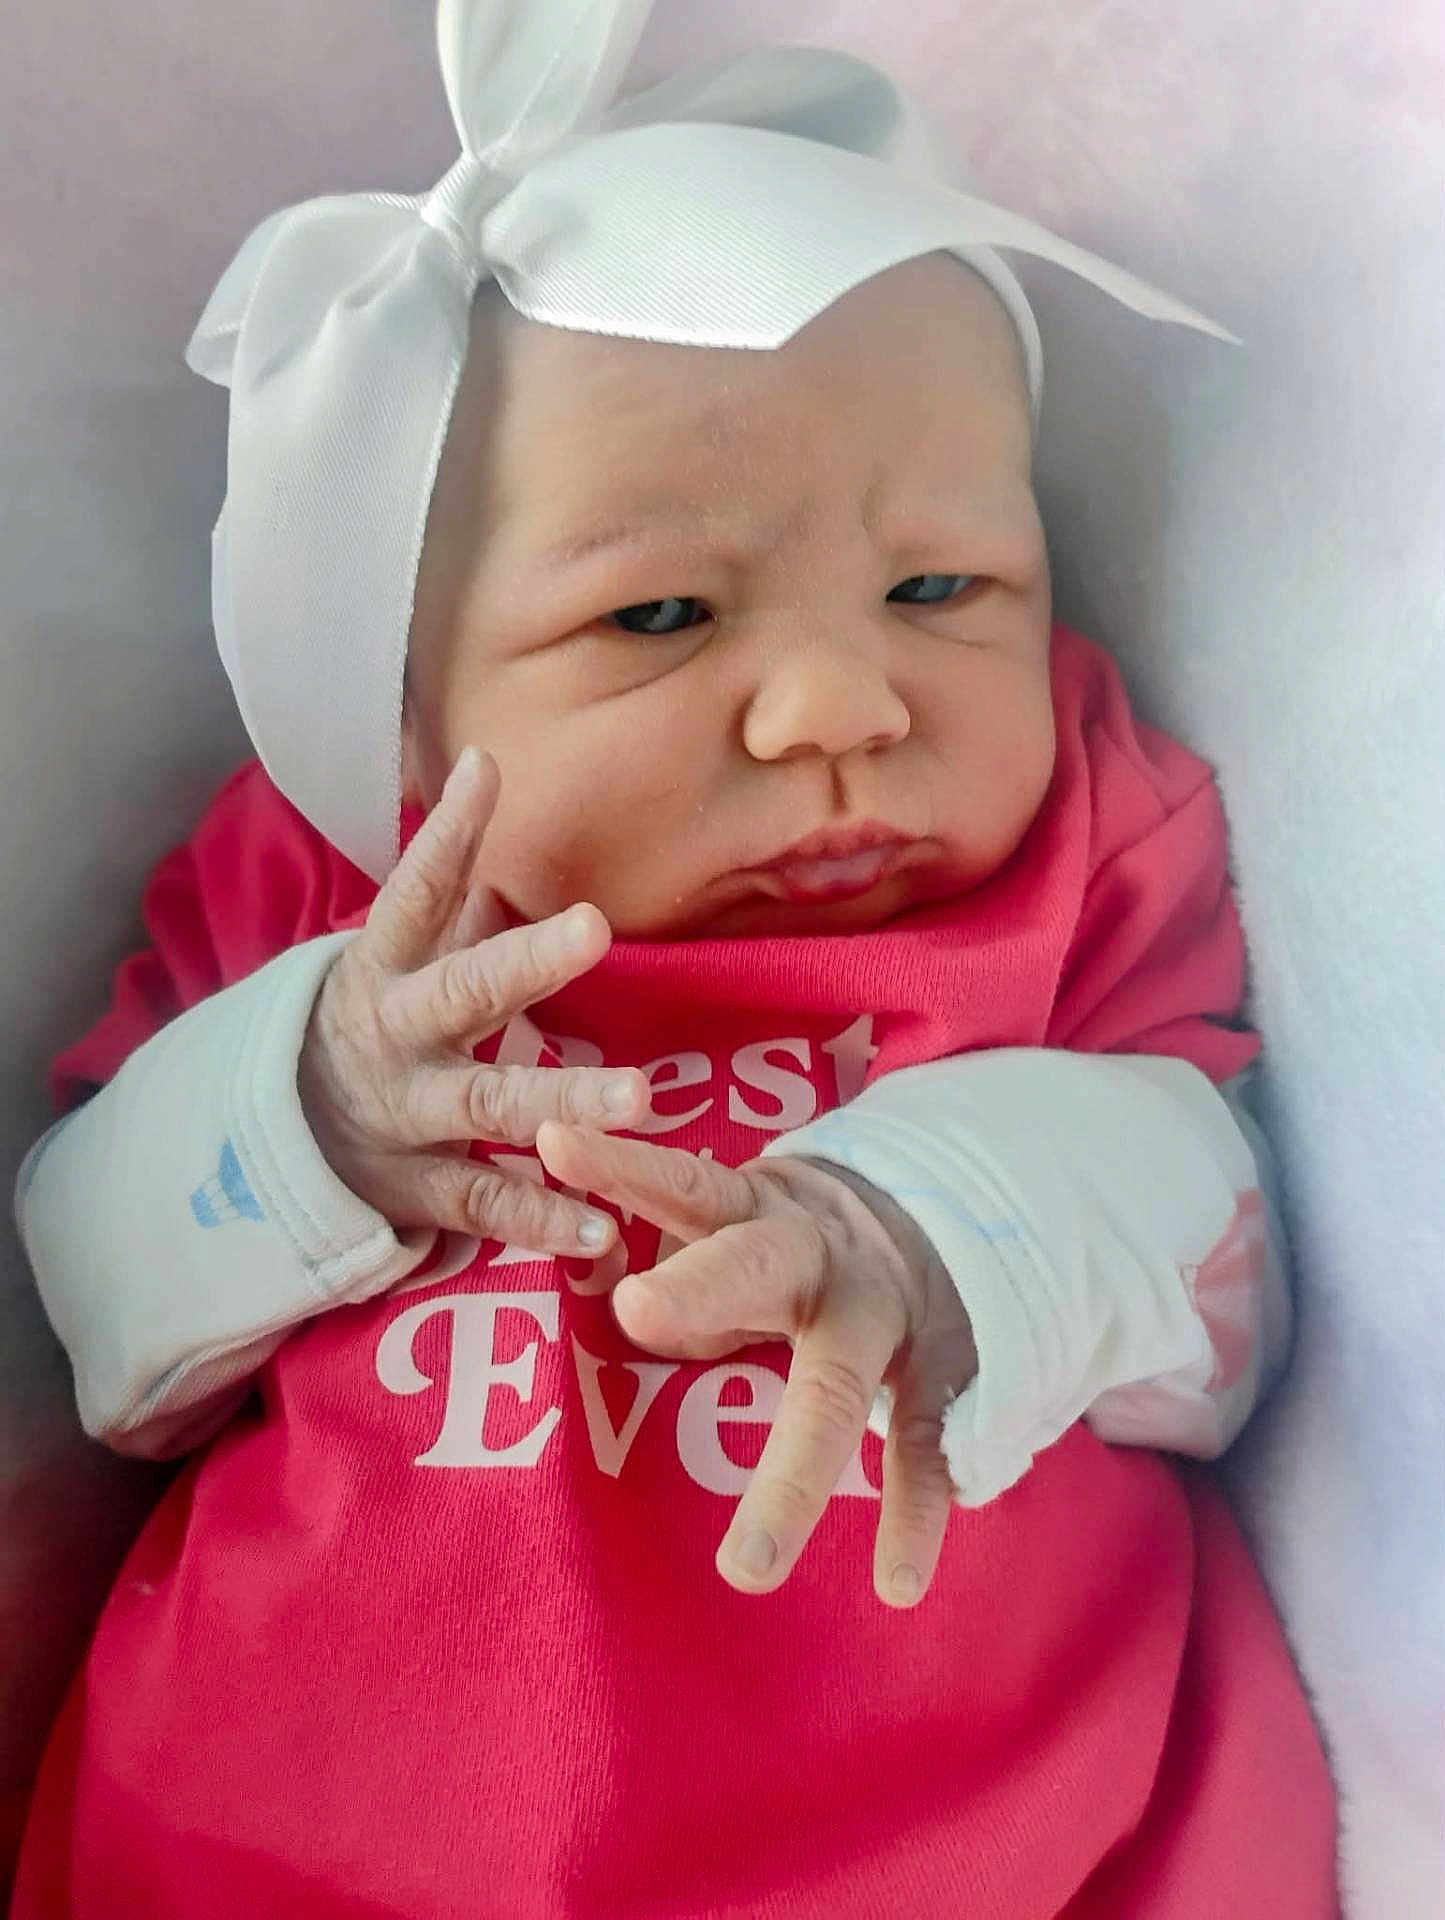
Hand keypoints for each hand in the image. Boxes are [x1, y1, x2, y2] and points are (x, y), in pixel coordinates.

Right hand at [297, 746, 648, 1253]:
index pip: (415, 890)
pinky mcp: (422, 1189)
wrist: (280, 1145)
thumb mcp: (394, 955)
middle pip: (462, 992)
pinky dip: (543, 1220)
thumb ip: (446, 878)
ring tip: (639, 1099)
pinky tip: (600, 1227)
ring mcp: (409, 1117)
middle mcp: (397, 1038)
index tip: (486, 769)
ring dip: (562, 1102)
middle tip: (592, 927)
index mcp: (385, 970)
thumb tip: (483, 764)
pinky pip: (488, 1203)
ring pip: (488, 1106)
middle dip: (525, 962)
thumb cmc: (372, 1025)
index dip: (447, 833)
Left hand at [534, 1123, 977, 1607]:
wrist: (960, 1213)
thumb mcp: (751, 1228)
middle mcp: (819, 1259)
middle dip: (698, 1288)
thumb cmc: (812, 1243)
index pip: (682, 1183)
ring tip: (748, 1570)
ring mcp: (884, 1319)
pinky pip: (924, 1449)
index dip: (621, 1163)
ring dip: (793, 1477)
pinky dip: (915, 1514)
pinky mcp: (943, 1370)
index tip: (554, 1144)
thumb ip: (694, 1270)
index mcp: (758, 1214)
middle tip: (636, 1307)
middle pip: (755, 1268)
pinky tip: (898, 1583)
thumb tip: (636, 1316)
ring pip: (836, 1392)